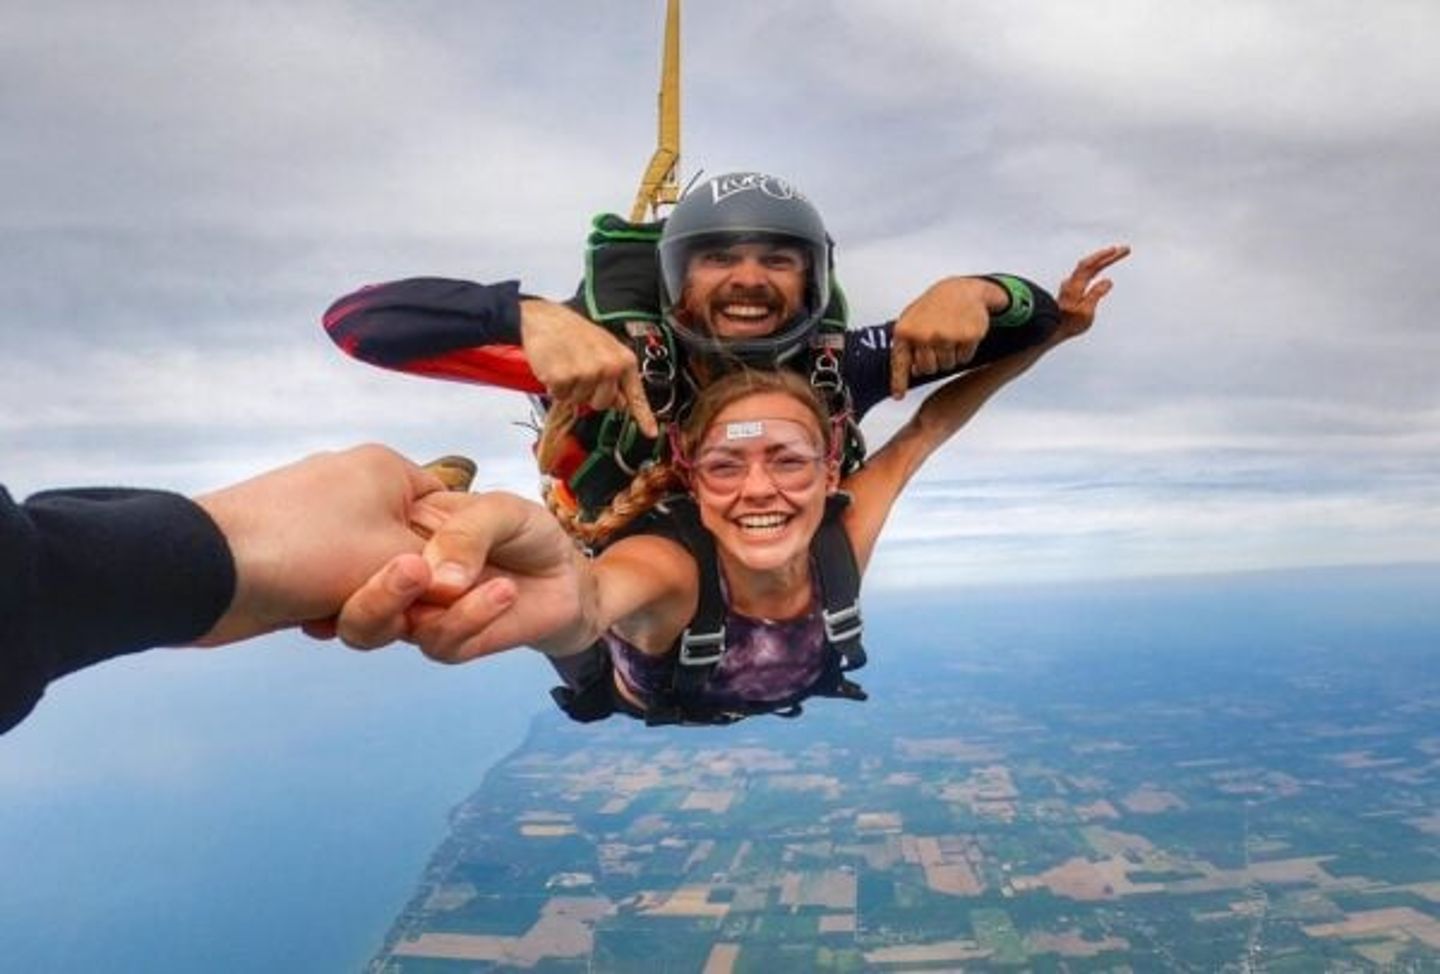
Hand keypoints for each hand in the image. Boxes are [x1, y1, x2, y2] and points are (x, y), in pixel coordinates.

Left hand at [194, 444, 447, 644]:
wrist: (204, 570)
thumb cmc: (305, 550)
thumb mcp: (397, 562)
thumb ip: (443, 575)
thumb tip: (465, 590)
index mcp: (386, 470)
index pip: (450, 511)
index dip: (454, 557)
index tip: (446, 588)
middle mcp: (354, 486)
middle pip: (410, 550)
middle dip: (403, 589)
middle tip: (397, 612)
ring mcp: (318, 519)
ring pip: (371, 575)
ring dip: (363, 602)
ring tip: (338, 612)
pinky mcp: (291, 552)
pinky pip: (334, 585)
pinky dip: (331, 605)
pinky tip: (311, 618)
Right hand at [327, 491, 594, 662]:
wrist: (567, 575)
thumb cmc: (525, 534)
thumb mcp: (502, 511)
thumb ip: (466, 531)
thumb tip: (433, 577)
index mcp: (396, 534)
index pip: (346, 546)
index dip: (334, 554)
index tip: (344, 550)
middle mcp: (396, 578)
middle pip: (349, 601)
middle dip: (369, 594)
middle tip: (409, 570)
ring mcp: (419, 614)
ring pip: (381, 630)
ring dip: (421, 608)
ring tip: (460, 582)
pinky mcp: (452, 642)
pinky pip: (441, 642)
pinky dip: (469, 619)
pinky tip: (503, 592)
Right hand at [520, 299, 658, 436]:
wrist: (544, 319)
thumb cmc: (573, 331)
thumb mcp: (604, 348)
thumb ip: (616, 375)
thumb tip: (622, 401)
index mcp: (623, 360)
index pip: (635, 394)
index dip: (643, 416)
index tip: (650, 432)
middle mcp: (609, 367)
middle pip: (602, 404)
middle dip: (589, 395)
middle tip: (580, 372)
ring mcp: (587, 373)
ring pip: (579, 402)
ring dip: (570, 389)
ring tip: (567, 364)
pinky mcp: (564, 377)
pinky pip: (560, 396)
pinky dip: (555, 387)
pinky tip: (555, 367)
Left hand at [890, 276, 1004, 398]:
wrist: (962, 290)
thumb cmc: (934, 306)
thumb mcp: (912, 320)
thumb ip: (908, 345)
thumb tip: (914, 372)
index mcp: (905, 330)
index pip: (900, 363)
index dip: (899, 382)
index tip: (899, 396)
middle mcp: (924, 335)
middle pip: (928, 369)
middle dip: (933, 361)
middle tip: (938, 342)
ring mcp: (946, 336)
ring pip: (947, 365)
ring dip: (950, 356)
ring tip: (949, 334)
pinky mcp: (967, 336)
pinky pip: (964, 358)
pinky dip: (965, 351)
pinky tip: (962, 333)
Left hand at [1051, 244, 1130, 344]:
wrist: (1052, 330)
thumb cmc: (1069, 324)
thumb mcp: (1085, 312)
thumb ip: (1096, 295)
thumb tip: (1108, 281)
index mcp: (1075, 286)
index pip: (1089, 265)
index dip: (1102, 256)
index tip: (1116, 250)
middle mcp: (1072, 283)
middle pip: (1091, 264)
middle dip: (1108, 255)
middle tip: (1125, 250)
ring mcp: (1071, 285)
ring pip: (1088, 268)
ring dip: (1103, 260)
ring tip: (1116, 254)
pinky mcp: (1072, 290)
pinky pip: (1086, 273)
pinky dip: (1096, 267)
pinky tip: (1099, 267)